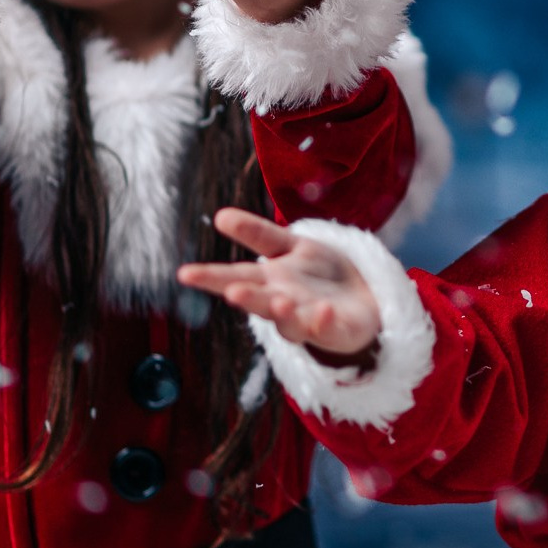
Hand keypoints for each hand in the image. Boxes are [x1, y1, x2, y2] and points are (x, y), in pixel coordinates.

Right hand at [177, 208, 382, 356]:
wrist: (363, 298)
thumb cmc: (319, 274)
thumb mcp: (291, 246)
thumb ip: (258, 234)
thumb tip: (219, 215)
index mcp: (269, 282)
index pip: (236, 276)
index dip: (211, 276)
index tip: (184, 274)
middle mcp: (282, 304)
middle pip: (260, 302)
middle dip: (247, 297)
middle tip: (232, 291)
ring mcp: (308, 320)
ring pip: (290, 322)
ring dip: (283, 313)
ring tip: (279, 301)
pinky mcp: (336, 332)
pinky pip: (329, 330)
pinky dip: (324, 322)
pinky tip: (324, 310)